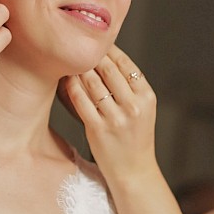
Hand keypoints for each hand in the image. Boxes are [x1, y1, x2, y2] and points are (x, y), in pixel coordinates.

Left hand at [61, 44, 157, 179]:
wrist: (134, 170)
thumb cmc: (135, 136)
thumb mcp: (142, 108)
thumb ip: (129, 86)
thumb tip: (107, 56)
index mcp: (147, 96)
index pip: (126, 64)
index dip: (109, 50)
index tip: (96, 42)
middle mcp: (134, 106)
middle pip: (108, 70)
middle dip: (92, 56)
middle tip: (79, 47)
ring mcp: (116, 119)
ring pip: (93, 83)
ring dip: (79, 69)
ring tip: (70, 61)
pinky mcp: (99, 129)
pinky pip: (81, 101)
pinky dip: (72, 87)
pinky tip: (66, 80)